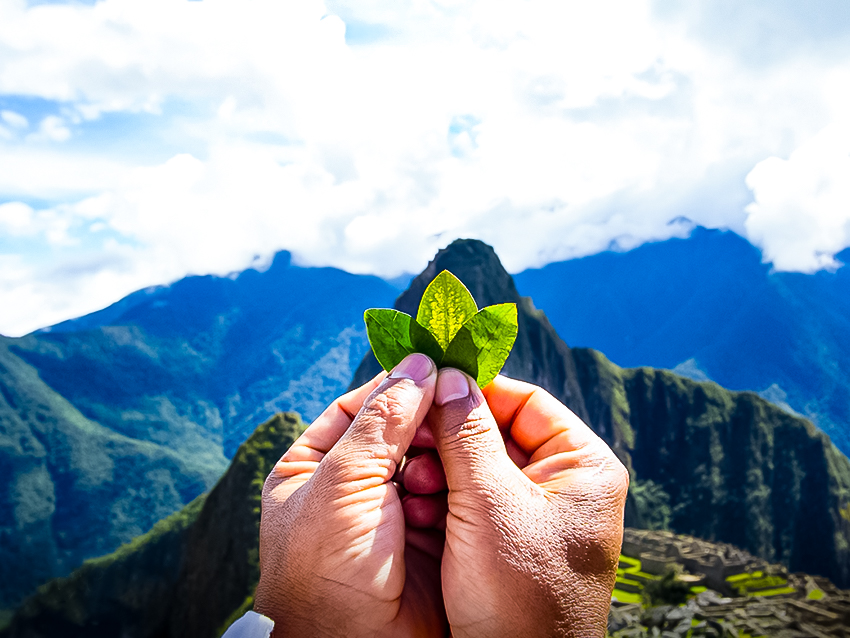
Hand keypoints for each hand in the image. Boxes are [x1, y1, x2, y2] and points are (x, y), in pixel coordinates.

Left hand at [254, 353, 446, 636]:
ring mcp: (393, 512)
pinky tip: (468, 480)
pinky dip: (461, 485)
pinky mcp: (430, 536)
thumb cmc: (326, 566)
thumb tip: (419, 363)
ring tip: (456, 452)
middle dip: (429, 420)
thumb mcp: (344, 480)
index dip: (399, 385)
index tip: (439, 365)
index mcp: (315, 466)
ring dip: (445, 455)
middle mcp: (353, 486)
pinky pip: (452, 494)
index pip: (360, 407)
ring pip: (432, 460)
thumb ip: (384, 420)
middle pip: (401, 431)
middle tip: (462, 402)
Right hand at [404, 369, 627, 637]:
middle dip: (449, 437)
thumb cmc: (519, 595)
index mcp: (582, 466)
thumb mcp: (489, 504)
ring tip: (411, 483)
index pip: (525, 401)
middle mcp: (564, 485)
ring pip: (478, 468)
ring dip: (440, 470)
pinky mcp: (510, 542)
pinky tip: (416, 508)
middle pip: (497, 433)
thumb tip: (447, 374)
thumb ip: (467, 433)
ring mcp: (537, 515)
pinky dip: (443, 499)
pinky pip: (472, 502)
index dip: (474, 390)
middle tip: (410, 441)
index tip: (427, 385)